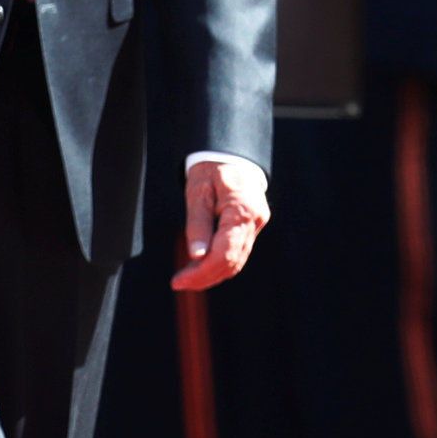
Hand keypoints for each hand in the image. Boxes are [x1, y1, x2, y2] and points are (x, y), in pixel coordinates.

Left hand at [172, 154, 271, 290]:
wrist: (229, 154)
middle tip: (179, 283)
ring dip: (213, 275)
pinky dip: (220, 264)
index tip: (179, 281)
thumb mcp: (197, 192)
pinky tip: (202, 268)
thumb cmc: (210, 170)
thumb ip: (197, 224)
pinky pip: (238, 253)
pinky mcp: (253, 227)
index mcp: (242, 210)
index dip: (202, 272)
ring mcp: (257, 225)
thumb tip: (197, 256)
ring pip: (237, 261)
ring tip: (188, 279)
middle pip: (232, 262)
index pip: (224, 253)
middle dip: (205, 278)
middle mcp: (254, 220)